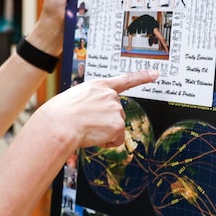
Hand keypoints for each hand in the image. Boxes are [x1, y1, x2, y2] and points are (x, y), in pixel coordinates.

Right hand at [38, 69, 158, 149]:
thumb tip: (92, 117)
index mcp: (98, 86)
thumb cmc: (59, 115)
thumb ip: (90, 102)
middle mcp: (110, 96)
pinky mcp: (118, 125)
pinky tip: (93, 136)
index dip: (142, 77)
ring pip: (115, 128)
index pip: (124, 80)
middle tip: (86, 124)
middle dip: (104, 123)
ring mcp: (115, 109)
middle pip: (116, 114)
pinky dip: (106, 142)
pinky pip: (116, 140)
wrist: (59, 124)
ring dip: (103, 132)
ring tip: (86, 129)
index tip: (155, 73)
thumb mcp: (74, 99)